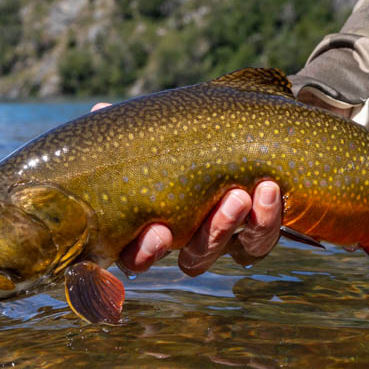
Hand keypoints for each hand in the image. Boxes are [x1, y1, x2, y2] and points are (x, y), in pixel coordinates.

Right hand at [90, 102, 282, 275]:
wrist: (237, 141)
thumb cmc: (178, 144)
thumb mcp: (152, 136)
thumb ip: (127, 133)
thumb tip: (99, 109)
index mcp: (151, 227)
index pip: (138, 256)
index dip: (146, 252)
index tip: (158, 230)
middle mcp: (188, 241)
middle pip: (194, 259)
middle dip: (208, 234)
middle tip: (227, 201)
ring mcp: (225, 239)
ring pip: (230, 248)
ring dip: (238, 223)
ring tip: (245, 192)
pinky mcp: (257, 233)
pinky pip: (261, 238)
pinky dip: (268, 216)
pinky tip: (270, 188)